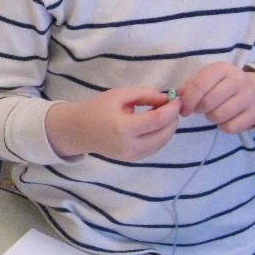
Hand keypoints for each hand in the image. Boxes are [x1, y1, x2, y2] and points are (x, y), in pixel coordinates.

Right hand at [47, 88, 180, 160]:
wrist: (78, 130)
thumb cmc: (97, 108)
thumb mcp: (120, 95)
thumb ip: (146, 94)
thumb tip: (167, 99)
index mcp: (124, 127)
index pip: (158, 120)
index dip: (171, 109)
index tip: (176, 99)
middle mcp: (129, 145)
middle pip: (164, 134)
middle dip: (173, 119)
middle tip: (171, 106)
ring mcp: (131, 156)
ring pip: (162, 143)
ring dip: (168, 128)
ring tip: (163, 114)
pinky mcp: (132, 160)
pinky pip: (154, 148)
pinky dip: (161, 136)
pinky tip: (155, 125)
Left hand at [177, 63, 254, 134]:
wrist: (253, 92)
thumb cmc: (221, 86)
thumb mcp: (206, 79)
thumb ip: (189, 87)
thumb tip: (176, 99)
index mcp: (222, 69)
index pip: (199, 85)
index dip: (187, 100)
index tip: (183, 110)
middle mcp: (238, 80)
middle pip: (208, 102)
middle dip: (199, 109)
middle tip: (200, 109)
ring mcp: (249, 96)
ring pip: (218, 116)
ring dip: (211, 118)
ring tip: (214, 111)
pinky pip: (230, 127)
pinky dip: (223, 126)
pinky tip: (226, 119)